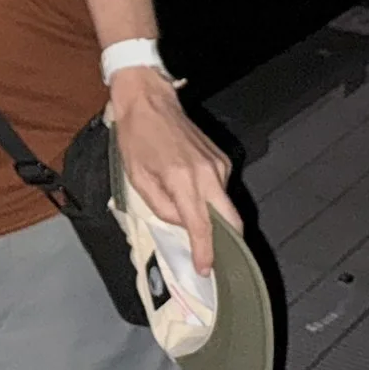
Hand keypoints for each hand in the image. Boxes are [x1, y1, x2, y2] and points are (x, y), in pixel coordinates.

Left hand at [111, 66, 236, 273]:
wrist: (148, 100)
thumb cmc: (136, 138)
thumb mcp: (137, 177)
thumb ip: (161, 207)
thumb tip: (182, 223)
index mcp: (183, 180)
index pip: (201, 226)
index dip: (206, 251)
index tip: (207, 269)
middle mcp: (208, 174)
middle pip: (232, 221)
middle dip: (229, 244)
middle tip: (217, 260)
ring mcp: (220, 165)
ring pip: (226, 205)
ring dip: (215, 217)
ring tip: (193, 218)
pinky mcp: (223, 159)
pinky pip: (221, 188)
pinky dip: (211, 198)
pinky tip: (192, 192)